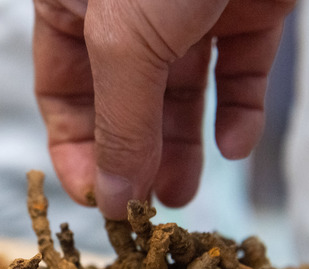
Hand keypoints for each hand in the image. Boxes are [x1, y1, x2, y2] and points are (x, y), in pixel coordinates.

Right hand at [33, 0, 295, 218]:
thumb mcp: (123, 42)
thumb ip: (117, 124)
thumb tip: (111, 199)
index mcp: (74, 10)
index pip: (62, 93)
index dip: (75, 150)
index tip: (98, 201)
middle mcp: (128, 16)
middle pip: (123, 103)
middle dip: (134, 157)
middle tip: (146, 210)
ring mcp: (188, 12)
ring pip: (180, 95)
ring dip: (181, 148)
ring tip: (183, 194)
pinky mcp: (246, 10)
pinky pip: (239, 73)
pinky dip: (238, 113)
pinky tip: (235, 147)